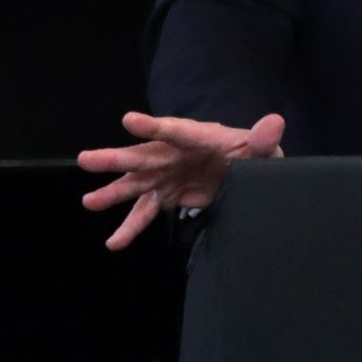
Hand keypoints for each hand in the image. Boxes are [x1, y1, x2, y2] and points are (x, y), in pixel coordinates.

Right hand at [77, 111, 284, 249]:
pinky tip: (114, 242)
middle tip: (87, 159)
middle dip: (117, 159)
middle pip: (144, 156)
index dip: (153, 126)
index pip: (176, 130)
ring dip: (114, 193)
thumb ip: (263, 138)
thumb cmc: (252, 152)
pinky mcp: (168, 195)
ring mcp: (168, 175)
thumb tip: (275, 123)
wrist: (248, 170)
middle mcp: (175, 154)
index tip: (128, 120)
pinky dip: (130, 227)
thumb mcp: (261, 147)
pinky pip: (146, 211)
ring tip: (90, 202)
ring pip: (137, 183)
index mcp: (199, 136)